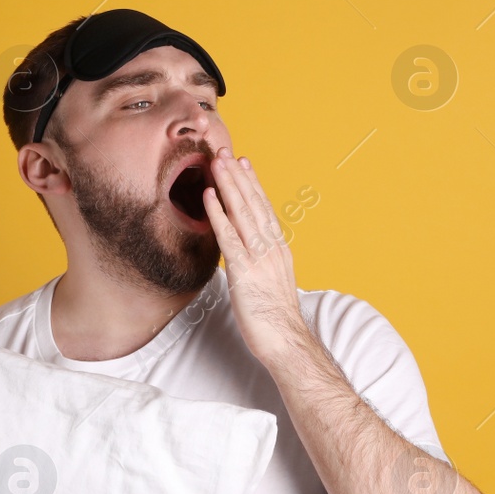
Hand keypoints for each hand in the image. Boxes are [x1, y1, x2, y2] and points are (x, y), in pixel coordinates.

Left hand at [201, 146, 309, 365]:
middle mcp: (271, 248)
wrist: (286, 341)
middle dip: (238, 177)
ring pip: (242, 213)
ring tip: (216, 164)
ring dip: (228, 186)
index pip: (265, 209)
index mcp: (279, 249)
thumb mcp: (273, 282)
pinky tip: (208, 197)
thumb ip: (263, 263)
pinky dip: (218, 214)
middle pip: (253, 204)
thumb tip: (251, 253)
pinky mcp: (244, 271)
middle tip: (226, 152)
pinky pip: (228, 237)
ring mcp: (259, 258)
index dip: (253, 185)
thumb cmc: (276, 318)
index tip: (244, 164)